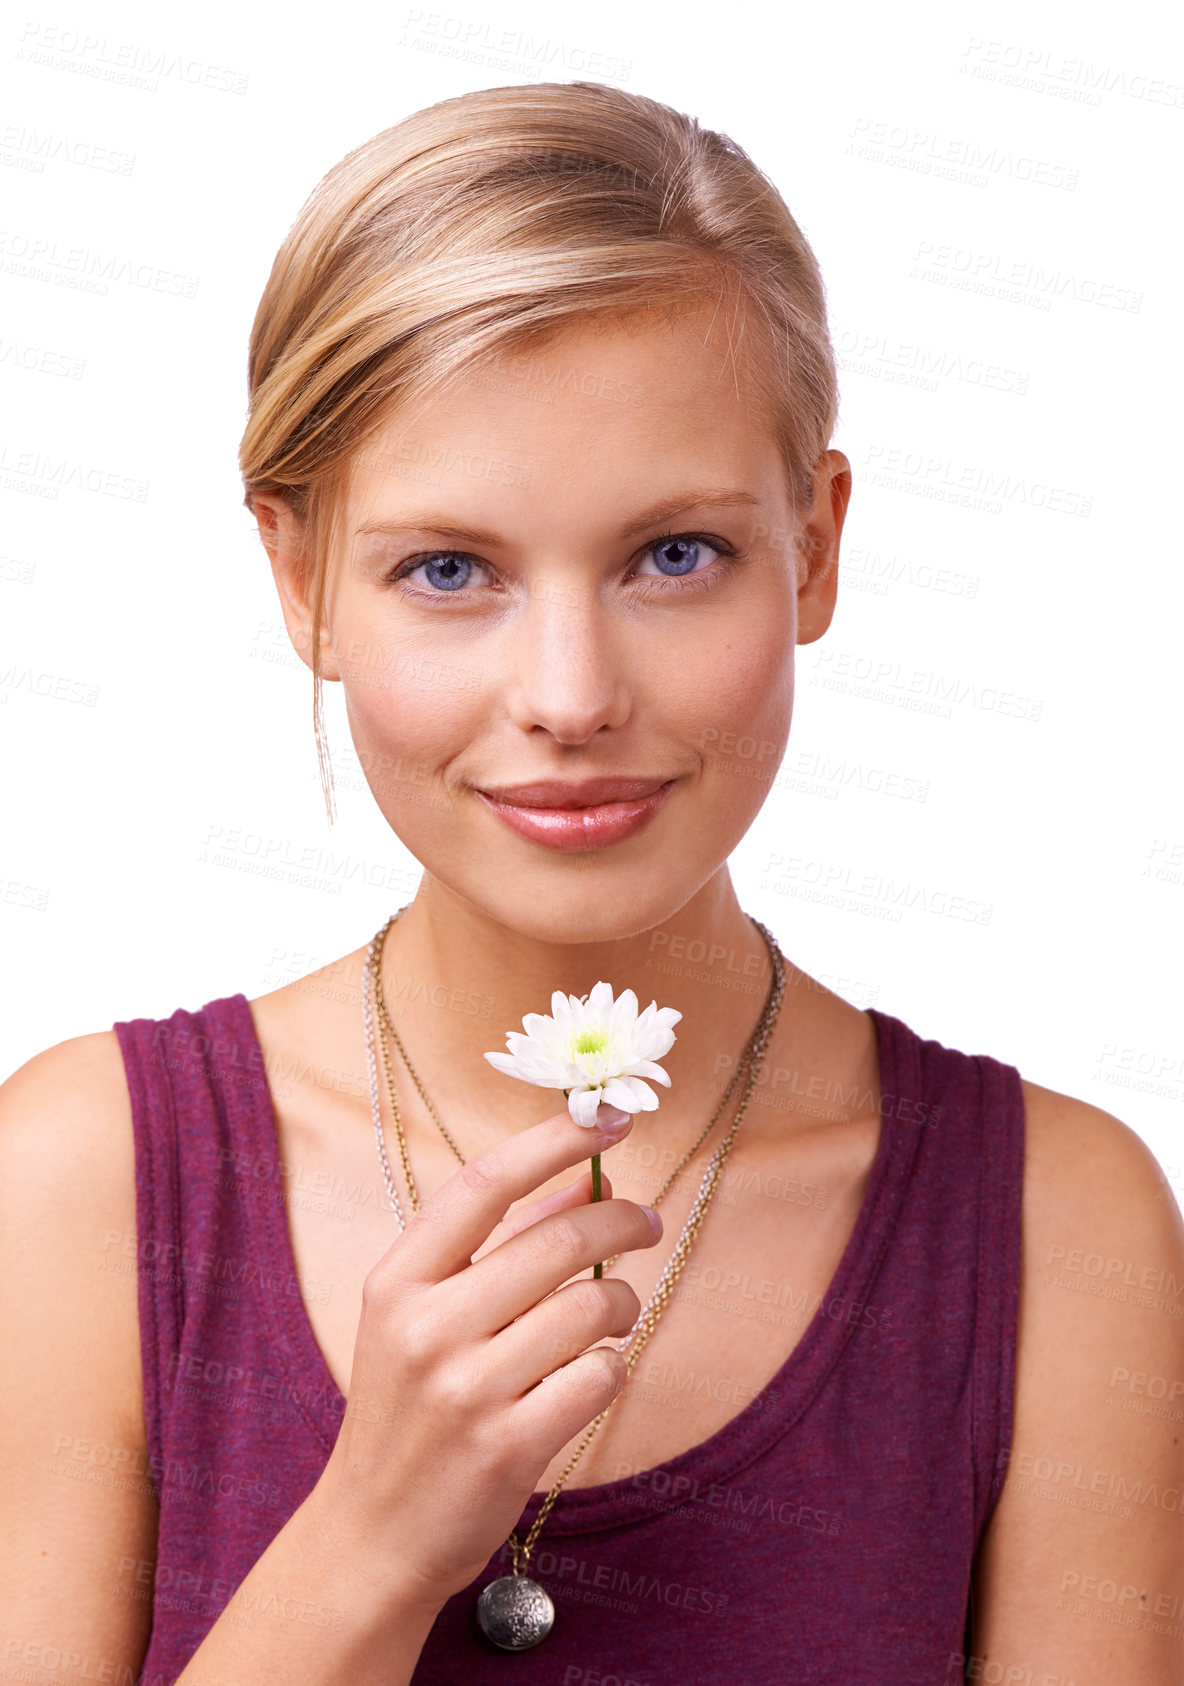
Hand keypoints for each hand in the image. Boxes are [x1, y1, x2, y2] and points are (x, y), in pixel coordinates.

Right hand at [315, 1102, 661, 1607]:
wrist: (371, 1534)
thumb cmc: (408, 1410)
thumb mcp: (422, 1316)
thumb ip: (496, 1246)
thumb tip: (586, 1180)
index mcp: (398, 1280)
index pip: (485, 1184)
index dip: (554, 1142)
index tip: (609, 1119)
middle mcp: (427, 1326)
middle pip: (556, 1240)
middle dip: (621, 1219)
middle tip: (646, 1221)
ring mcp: (467, 1389)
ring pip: (590, 1304)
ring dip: (622, 1299)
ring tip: (615, 1311)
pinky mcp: (509, 1446)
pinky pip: (599, 1374)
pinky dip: (611, 1364)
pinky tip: (593, 1373)